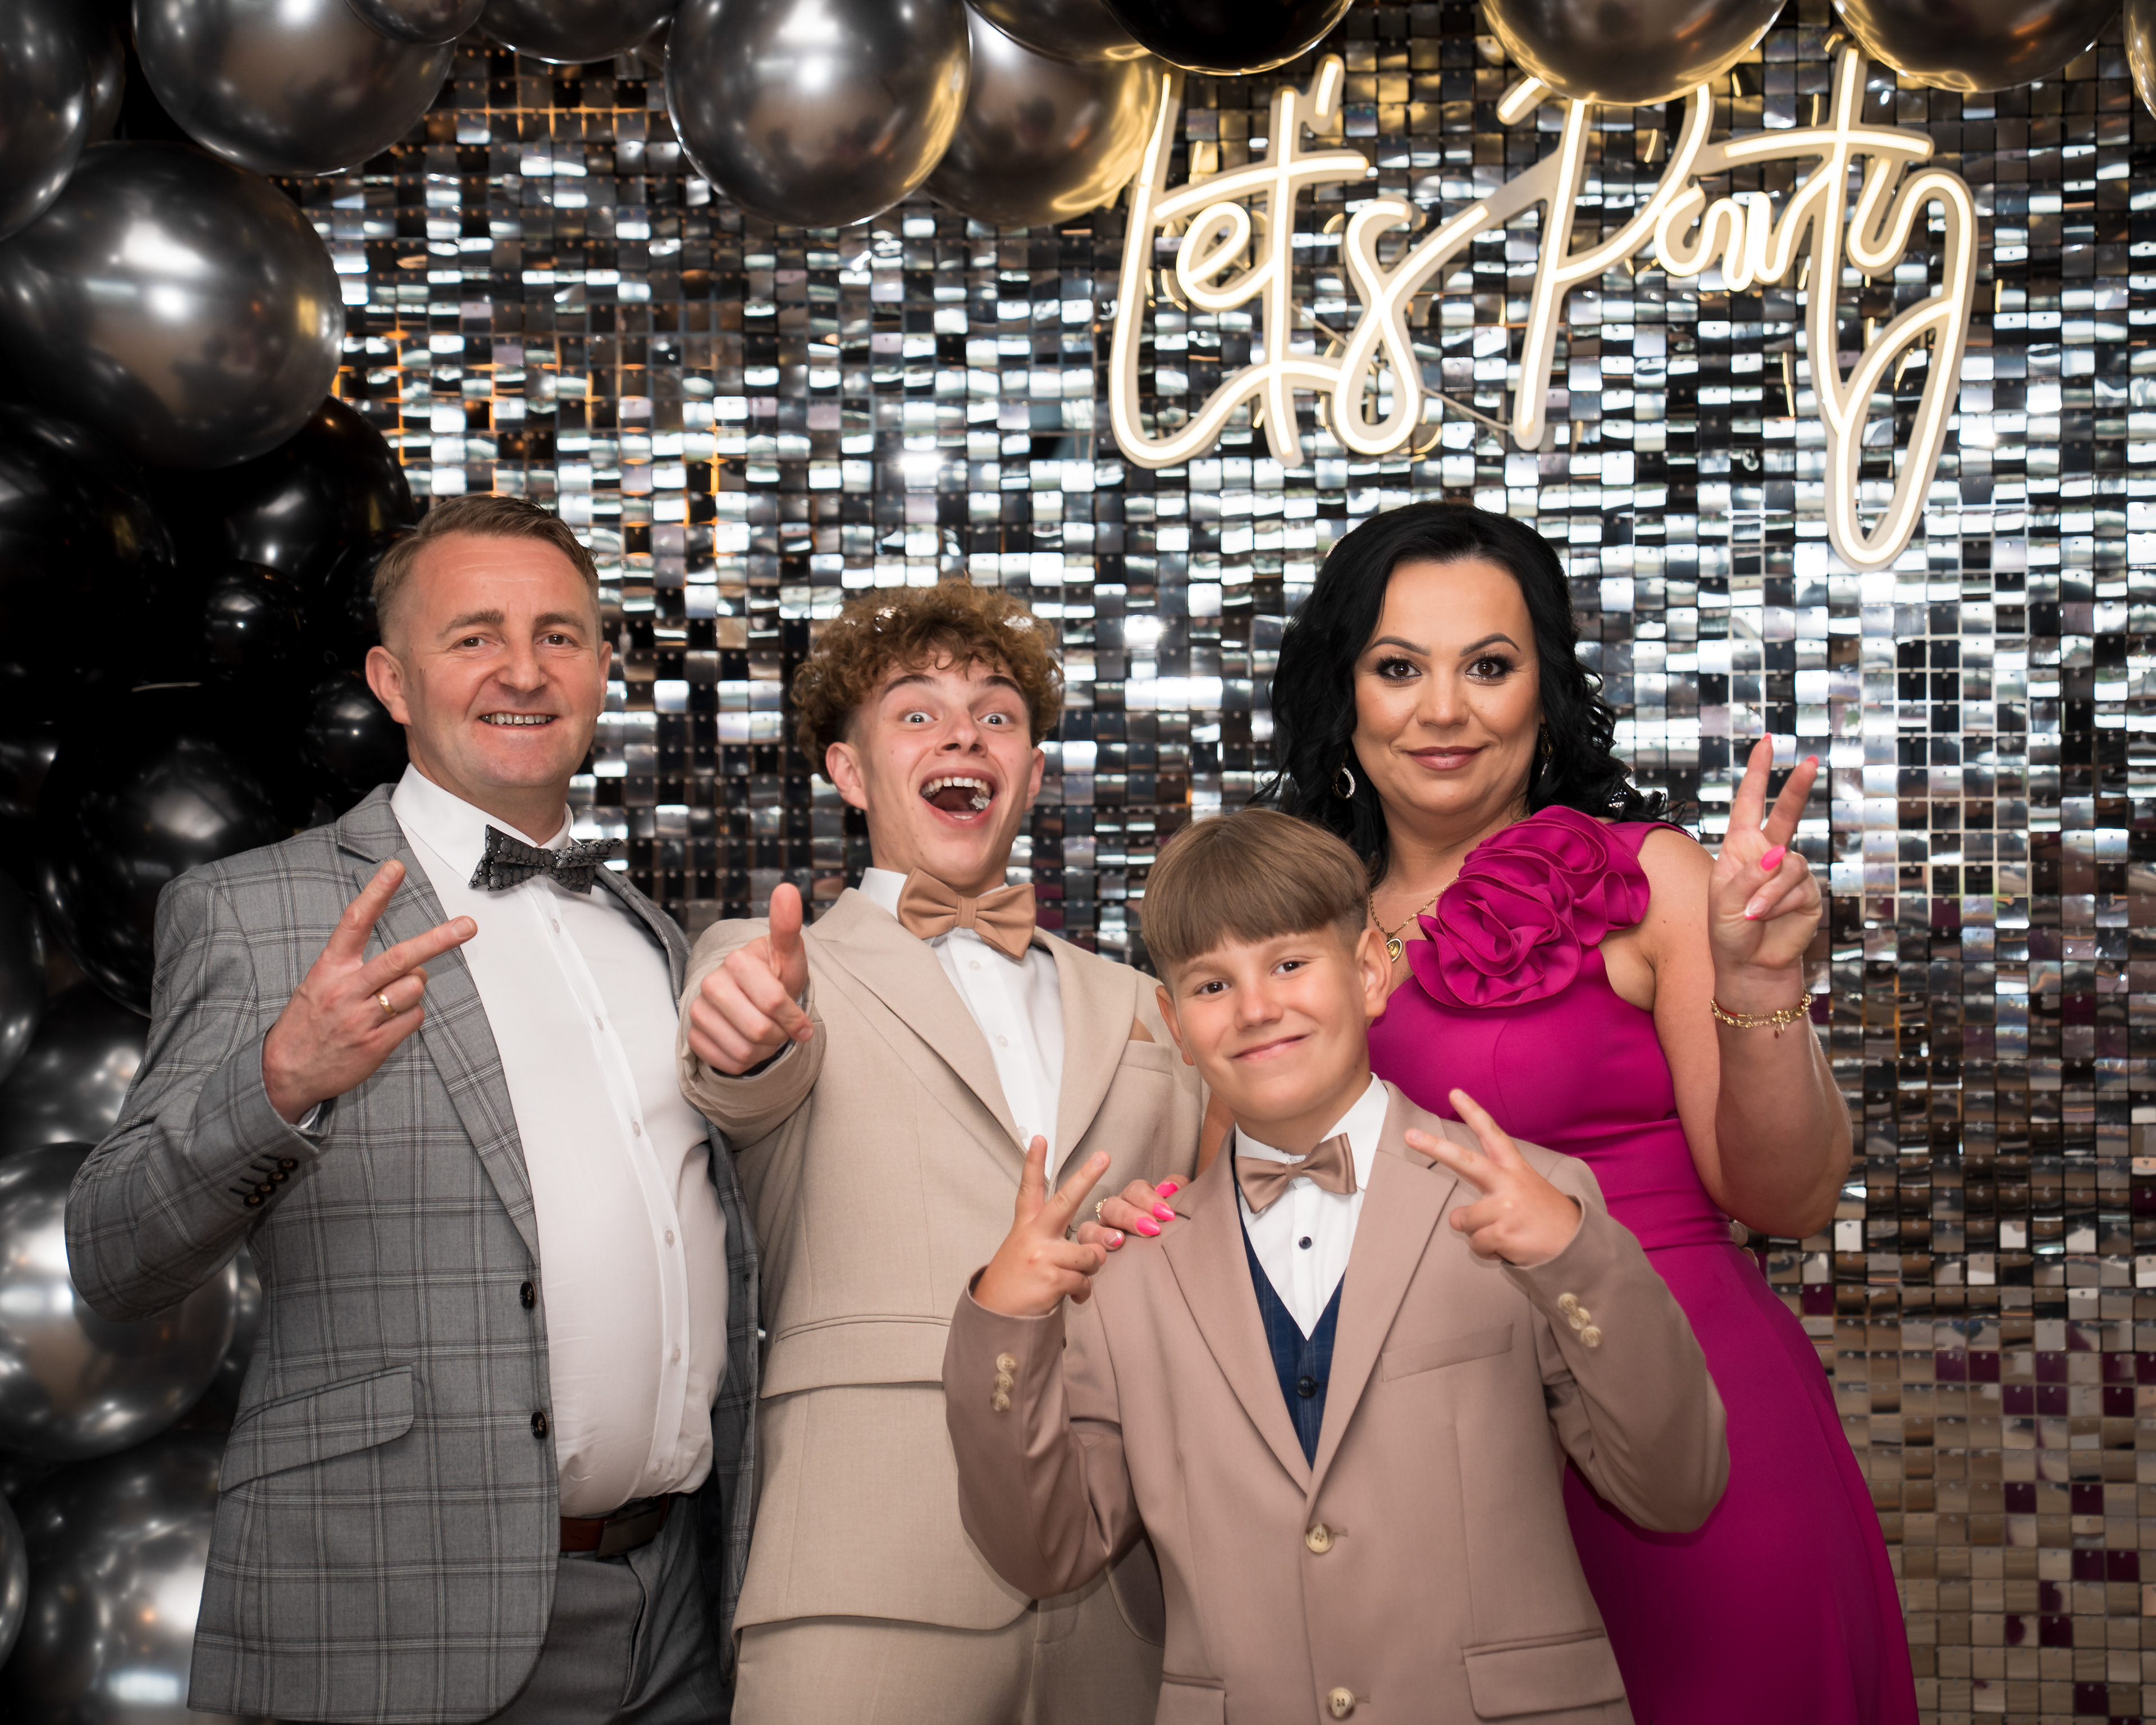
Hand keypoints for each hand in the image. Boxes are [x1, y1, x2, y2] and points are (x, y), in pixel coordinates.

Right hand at [261, 860, 475, 1123]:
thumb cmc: (308, 1022)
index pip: (355, 922)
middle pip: (401, 957)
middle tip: (468, 926)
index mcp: (330, 969)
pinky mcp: (376, 1043)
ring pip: (414, 988)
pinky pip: (414, 1017)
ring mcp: (362, 1018)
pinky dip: (410, 1015)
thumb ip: (358, 968)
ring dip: (413, 988)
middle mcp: (347, 989)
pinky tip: (388, 1023)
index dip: (376, 893)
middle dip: (439, 939)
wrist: (285, 1072)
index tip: (396, 867)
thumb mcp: (320, 984)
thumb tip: (411, 965)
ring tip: (390, 999)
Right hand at [686, 882, 812, 1074]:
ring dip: (765, 1051)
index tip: (803, 1023)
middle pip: (758, 1030)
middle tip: (782, 1028)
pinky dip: (747, 1061)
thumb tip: (787, 889)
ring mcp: (698, 1010)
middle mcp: (712, 983)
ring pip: (744, 1051)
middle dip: (779, 1036)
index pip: (773, 1002)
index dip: (794, 1019)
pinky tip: (749, 1044)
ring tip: (768, 1035)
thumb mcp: (789, 954)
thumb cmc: (775, 975)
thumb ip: (788, 926)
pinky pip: (728, 1063)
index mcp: (737, 961)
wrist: (751, 997)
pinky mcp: (693, 1036)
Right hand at [974, 1140, 1110, 1317]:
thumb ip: (1055, 1242)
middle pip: (1064, 1200)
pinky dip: (1082, 1292)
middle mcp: (1034, 1236)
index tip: (1039, 1137)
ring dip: (1090, 1269)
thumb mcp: (1025, 1252)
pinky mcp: (1051, 1279)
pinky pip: (1085, 1281)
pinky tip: (1069, 1296)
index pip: (1030, 1189)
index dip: (1033, 1162)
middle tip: (1104, 1156)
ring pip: (1091, 1253)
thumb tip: (1100, 1245)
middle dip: (1087, 1177)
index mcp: (1026, 1226)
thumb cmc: (1016, 1282)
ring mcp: (1042, 1256)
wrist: (995, 1317)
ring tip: (1073, 1277)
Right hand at [1073, 1176, 1181, 1251]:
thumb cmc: (1167, 1228)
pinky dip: (1091, 1249)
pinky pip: (1084, 1249)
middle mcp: (1114, 1212)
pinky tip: (1102, 1257)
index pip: (1136, 1190)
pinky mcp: (1094, 1252)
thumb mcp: (1174, 1209)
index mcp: (1134, 1199)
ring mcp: (1100, 1233)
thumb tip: (1170, 1188)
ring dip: (1103, 1233)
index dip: (1150, 1199)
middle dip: (1130, 1216)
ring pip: (1089, 1227)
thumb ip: (1178, 1191)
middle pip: (1112, 1206)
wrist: (1165, 1262)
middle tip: (1151, 1228)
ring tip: (1119, 1241)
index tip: (1168, 1214)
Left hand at [1409, 1090, 1581, 1266]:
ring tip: (1505, 1233)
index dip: (1474, 1113)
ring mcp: (1505, 1208)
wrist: (1576, 1245)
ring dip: (1478, 1233)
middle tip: (1409, 1135)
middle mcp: (1508, 1183)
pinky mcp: (1503, 1233)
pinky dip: (1487, 1251)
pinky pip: (1476, 1244)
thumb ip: (1497, 1189)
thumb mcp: (1528, 1189)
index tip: (1454, 1093)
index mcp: (1515, 1169)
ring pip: (1463, 1220)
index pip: (1493, 1135)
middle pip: (1465, 1161)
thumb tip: (1457, 1214)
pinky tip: (1508, 1246)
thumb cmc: (1547, 1217)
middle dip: (1435, 1147)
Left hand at [1708, 737, 1821, 1008]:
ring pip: (1788, 865)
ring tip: (1752, 914)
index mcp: (1741, 847)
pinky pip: (1796, 887)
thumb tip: (1778, 854)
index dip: (1758, 773)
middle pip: (1786, 813)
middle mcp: (1768, 853)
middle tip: (1811, 761)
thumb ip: (1748, 875)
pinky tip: (1764, 917)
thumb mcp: (1724, 901)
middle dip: (1798, 788)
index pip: (1749, 803)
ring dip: (1768, 891)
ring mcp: (1790, 872)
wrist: (1750, 964)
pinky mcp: (1808, 893)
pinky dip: (1777, 902)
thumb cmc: (1729, 930)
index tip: (1766, 743)